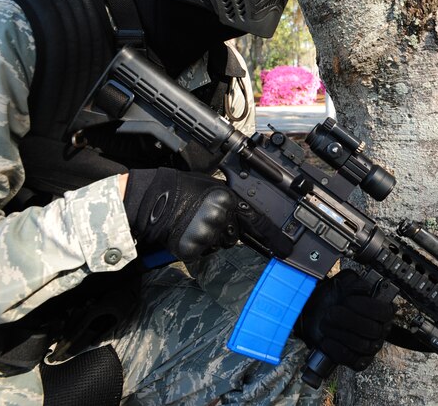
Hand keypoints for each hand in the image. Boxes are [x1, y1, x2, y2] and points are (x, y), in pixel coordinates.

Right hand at [123, 168, 290, 261]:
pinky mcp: (193, 248)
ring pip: (218, 245)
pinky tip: (186, 232)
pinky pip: (202, 252)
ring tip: (193, 224)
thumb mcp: (213, 185)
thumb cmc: (182, 188)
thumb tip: (248, 209)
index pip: (254, 221)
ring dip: (209, 238)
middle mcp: (220, 218)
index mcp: (228, 200)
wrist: (153, 199)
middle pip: (233, 235)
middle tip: (205, 219)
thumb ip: (231, 198)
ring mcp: (206, 235)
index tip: (283, 248)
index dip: (269, 235)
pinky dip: (196, 246)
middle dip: (223, 230)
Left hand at [296, 269, 393, 370]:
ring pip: (361, 345)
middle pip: (372, 330)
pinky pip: (351, 359)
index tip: (348, 300)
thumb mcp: (345, 281)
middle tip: (332, 311)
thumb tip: (366, 289)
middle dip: (347, 319)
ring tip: (325, 322)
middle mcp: (379, 330)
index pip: (385, 312)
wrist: (315, 311)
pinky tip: (326, 339)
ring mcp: (369, 347)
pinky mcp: (357, 360)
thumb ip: (356, 282)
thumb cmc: (334, 296)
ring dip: (338, 332)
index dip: (367, 306)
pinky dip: (336, 349)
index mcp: (382, 311)